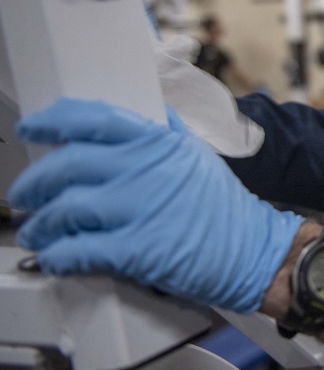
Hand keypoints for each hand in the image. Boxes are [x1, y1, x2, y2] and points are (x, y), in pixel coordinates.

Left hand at [9, 98, 302, 313]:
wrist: (252, 250)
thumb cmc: (224, 208)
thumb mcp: (197, 154)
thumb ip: (167, 130)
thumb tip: (146, 110)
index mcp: (159, 142)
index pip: (94, 119)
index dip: (53, 122)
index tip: (33, 129)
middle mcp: (146, 169)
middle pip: (68, 166)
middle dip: (34, 184)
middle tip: (24, 196)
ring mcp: (139, 208)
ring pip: (64, 210)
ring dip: (41, 225)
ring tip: (38, 233)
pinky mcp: (135, 250)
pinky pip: (77, 250)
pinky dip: (57, 257)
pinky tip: (54, 258)